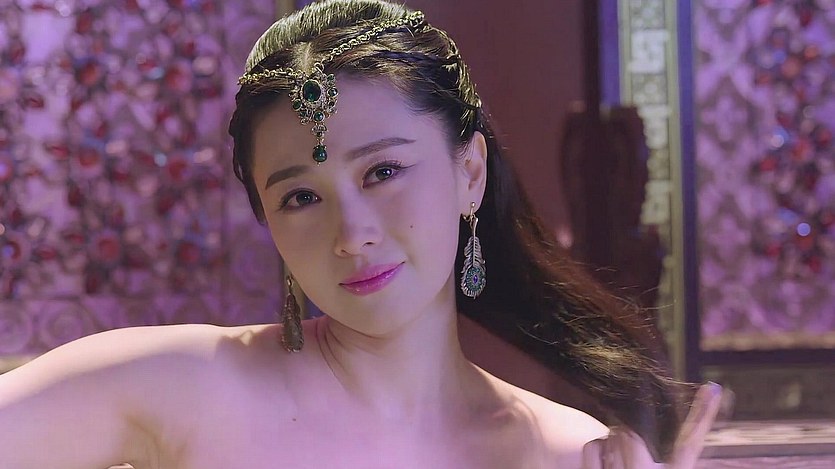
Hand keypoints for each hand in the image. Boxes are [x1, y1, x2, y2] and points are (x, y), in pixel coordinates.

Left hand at [582, 382, 722, 468]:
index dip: (704, 415)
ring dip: (613, 442)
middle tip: (629, 444)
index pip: (690, 444)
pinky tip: (603, 464)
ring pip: (613, 436)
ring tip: (618, 463)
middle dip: (630, 431)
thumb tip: (638, 433)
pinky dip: (595, 450)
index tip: (714, 388)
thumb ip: (657, 459)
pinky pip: (592, 446)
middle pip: (634, 433)